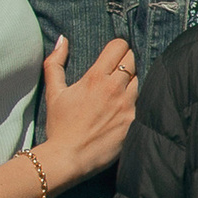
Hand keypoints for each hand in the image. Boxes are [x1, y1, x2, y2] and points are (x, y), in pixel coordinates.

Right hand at [39, 36, 139, 183]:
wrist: (69, 158)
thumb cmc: (59, 126)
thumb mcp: (53, 92)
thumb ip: (55, 62)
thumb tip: (63, 39)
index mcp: (96, 77)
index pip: (120, 45)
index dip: (117, 47)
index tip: (112, 56)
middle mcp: (115, 88)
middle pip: (133, 59)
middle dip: (126, 61)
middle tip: (117, 72)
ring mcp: (128, 106)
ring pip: (141, 79)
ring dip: (132, 81)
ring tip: (121, 91)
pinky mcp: (135, 122)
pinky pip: (143, 102)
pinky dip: (136, 101)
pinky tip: (125, 108)